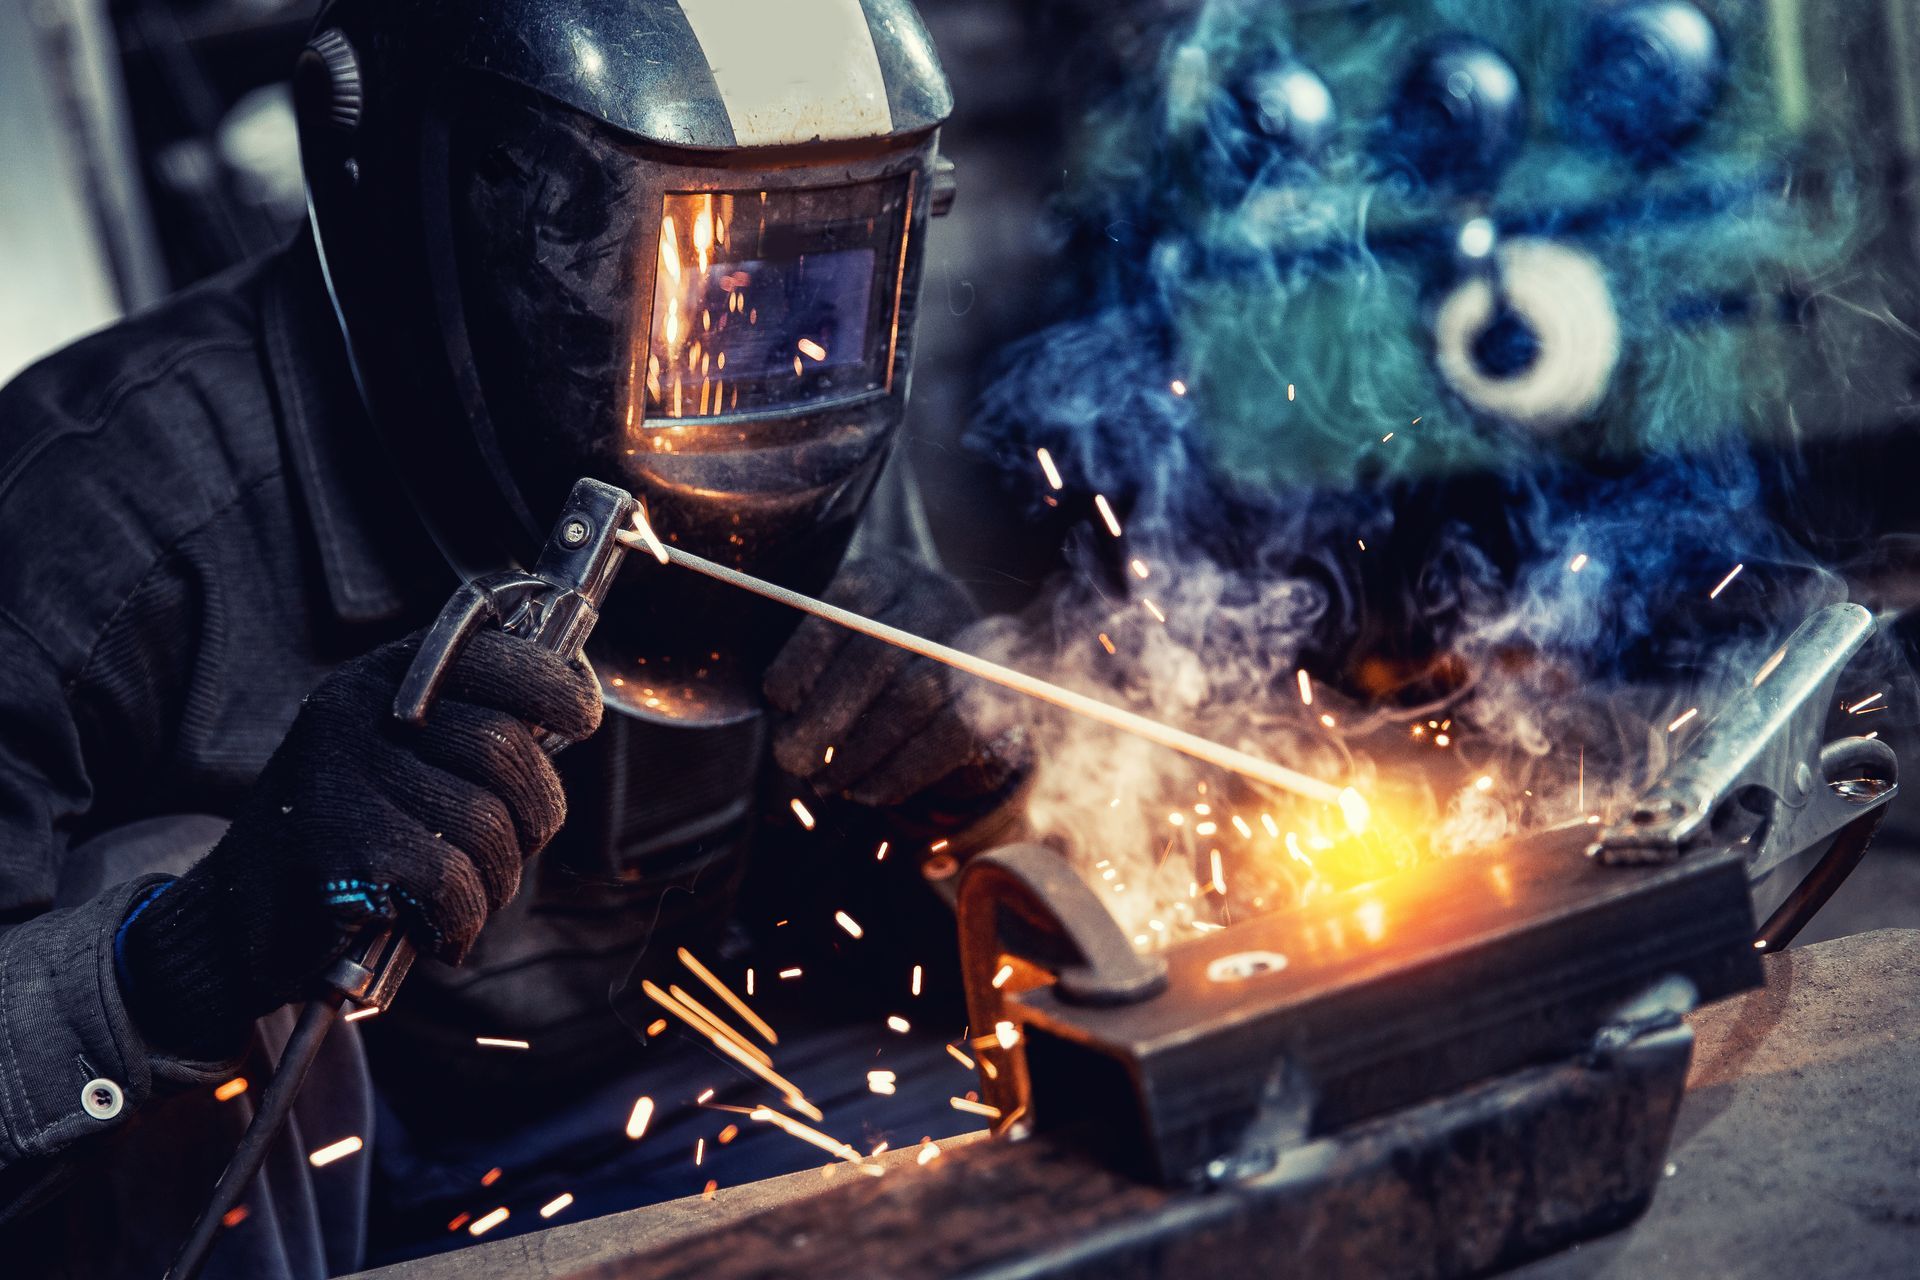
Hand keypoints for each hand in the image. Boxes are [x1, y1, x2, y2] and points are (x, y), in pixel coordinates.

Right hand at [119, 629, 601, 1057]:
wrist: (230, 926)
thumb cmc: (343, 841)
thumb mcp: (395, 759)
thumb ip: (468, 727)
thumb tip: (571, 710)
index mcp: (376, 685)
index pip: (486, 653)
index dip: (551, 683)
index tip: (580, 717)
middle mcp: (353, 717)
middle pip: (507, 748)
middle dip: (536, 813)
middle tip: (512, 849)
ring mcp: (342, 781)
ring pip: (491, 823)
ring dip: (499, 877)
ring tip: (463, 896)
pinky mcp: (341, 854)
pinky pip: (455, 883)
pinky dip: (463, 920)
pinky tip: (435, 929)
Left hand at [763, 553, 1023, 807]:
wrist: (943, 642)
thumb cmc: (865, 643)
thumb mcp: (835, 630)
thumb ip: (808, 664)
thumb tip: (787, 723)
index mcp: (879, 575)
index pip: (838, 613)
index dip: (802, 660)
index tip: (778, 701)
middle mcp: (929, 598)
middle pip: (876, 657)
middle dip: (827, 717)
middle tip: (791, 759)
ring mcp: (966, 641)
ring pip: (914, 699)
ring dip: (862, 753)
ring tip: (827, 782)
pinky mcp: (995, 687)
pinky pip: (950, 736)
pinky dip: (904, 772)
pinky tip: (868, 792)